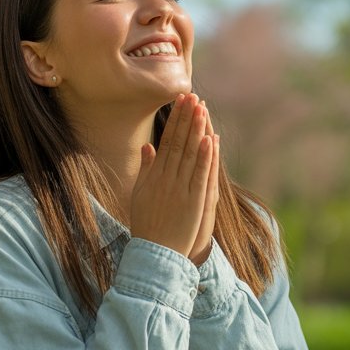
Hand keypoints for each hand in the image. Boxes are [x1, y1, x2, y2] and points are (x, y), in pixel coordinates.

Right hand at [129, 94, 214, 260]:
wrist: (154, 254)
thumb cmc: (146, 225)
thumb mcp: (140, 194)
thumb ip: (145, 169)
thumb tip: (147, 147)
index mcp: (154, 175)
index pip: (166, 141)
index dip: (175, 120)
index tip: (180, 102)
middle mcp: (166, 179)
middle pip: (178, 143)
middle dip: (186, 118)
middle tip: (193, 96)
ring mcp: (180, 190)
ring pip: (190, 155)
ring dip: (197, 131)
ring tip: (202, 109)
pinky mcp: (194, 202)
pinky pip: (200, 175)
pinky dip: (205, 158)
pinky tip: (209, 140)